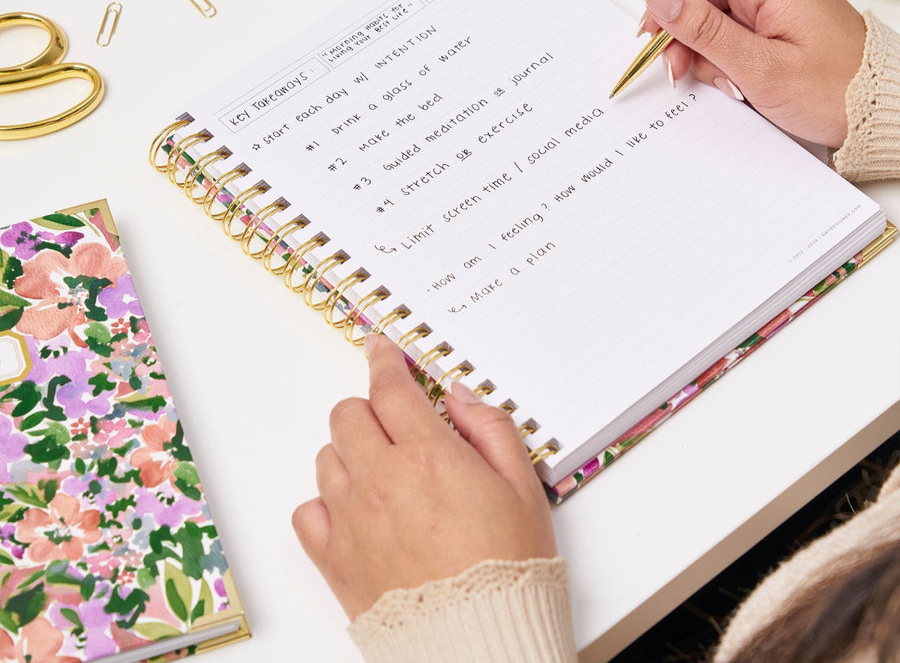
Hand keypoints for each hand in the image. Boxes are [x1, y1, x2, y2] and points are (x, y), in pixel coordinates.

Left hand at [292, 333, 556, 619]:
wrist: (480, 643)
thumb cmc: (508, 567)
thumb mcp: (521, 486)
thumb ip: (489, 428)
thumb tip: (458, 395)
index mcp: (428, 456)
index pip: (391, 388)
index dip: (384, 360)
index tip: (381, 348)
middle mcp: (382, 481)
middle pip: (348, 414)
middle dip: (370, 408)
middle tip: (396, 425)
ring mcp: (352, 519)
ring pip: (328, 457)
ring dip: (352, 453)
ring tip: (385, 474)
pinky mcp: (335, 558)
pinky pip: (308, 510)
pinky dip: (327, 502)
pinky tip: (357, 511)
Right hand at [638, 0, 865, 147]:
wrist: (882, 116)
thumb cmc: (834, 93)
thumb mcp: (758, 66)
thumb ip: (703, 29)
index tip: (656, 28)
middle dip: (682, 30)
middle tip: (678, 70)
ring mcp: (774, 12)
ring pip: (713, 19)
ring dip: (703, 53)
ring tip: (721, 84)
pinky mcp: (775, 34)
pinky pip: (732, 38)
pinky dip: (723, 62)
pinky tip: (734, 84)